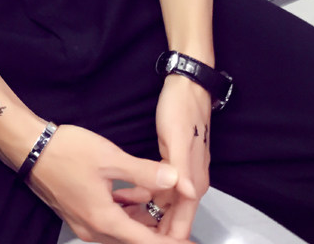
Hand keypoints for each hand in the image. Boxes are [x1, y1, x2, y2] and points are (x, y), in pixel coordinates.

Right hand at [24, 123, 193, 242]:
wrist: (29, 147)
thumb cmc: (65, 151)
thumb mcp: (109, 158)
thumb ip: (143, 171)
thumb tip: (173, 179)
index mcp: (103, 220)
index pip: (146, 242)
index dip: (170, 242)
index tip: (189, 243)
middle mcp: (93, 229)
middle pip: (134, 239)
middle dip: (159, 231)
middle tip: (178, 219)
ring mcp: (83, 221)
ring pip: (122, 229)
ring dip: (143, 218)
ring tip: (163, 202)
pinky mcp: (78, 210)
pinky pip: (110, 218)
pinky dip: (127, 209)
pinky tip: (138, 192)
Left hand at [113, 76, 211, 238]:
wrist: (187, 84)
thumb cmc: (182, 108)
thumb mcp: (178, 138)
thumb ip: (181, 168)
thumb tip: (188, 195)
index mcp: (193, 181)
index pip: (181, 224)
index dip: (165, 241)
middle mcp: (191, 182)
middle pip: (172, 220)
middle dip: (151, 231)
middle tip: (123, 234)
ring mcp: (182, 173)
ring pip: (163, 206)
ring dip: (144, 215)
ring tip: (119, 219)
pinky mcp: (173, 162)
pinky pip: (158, 190)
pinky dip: (143, 197)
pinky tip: (125, 197)